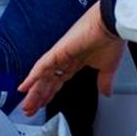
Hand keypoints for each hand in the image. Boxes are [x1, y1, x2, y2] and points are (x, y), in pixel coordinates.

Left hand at [17, 1, 124, 115]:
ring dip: (34, 91)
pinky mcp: (58, 51)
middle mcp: (65, 57)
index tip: (43, 104)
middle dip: (39, 97)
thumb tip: (106, 93)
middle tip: (30, 110)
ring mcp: (60, 54)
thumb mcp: (107, 67)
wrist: (111, 25)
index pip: (58, 80)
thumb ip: (104, 81)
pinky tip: (25, 87)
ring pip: (42, 76)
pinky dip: (32, 77)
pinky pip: (42, 65)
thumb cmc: (111, 39)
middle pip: (47, 81)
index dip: (50, 93)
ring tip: (26, 106)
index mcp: (76, 61)